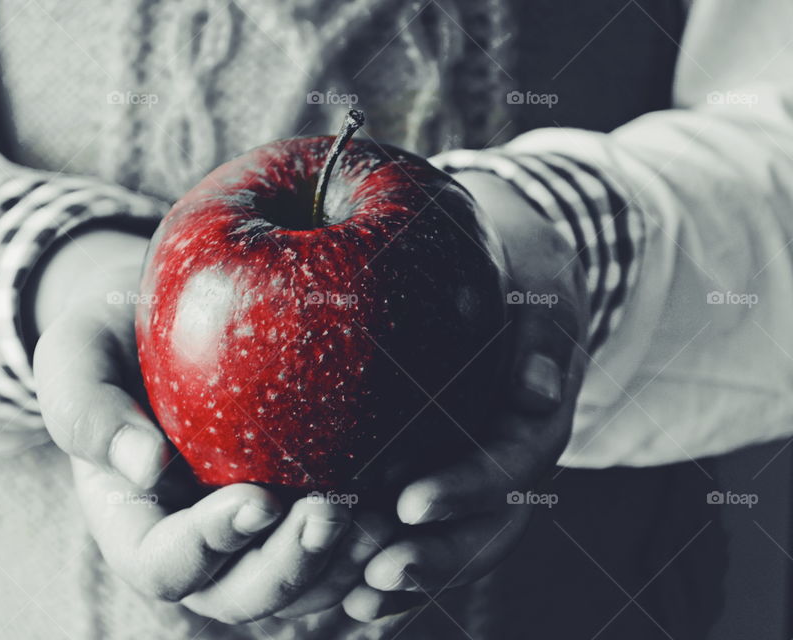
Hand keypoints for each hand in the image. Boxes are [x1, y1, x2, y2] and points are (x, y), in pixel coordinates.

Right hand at [29, 228, 374, 621]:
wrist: (161, 324)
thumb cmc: (111, 339)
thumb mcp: (75, 355)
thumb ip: (86, 408)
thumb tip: (143, 468)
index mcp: (135, 525)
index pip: (165, 564)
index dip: (209, 546)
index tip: (256, 499)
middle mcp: (195, 546)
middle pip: (240, 595)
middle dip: (289, 567)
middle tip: (333, 513)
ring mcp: (249, 537)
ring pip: (297, 589)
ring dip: (339, 567)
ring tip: (384, 518)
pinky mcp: (294, 511)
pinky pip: (333, 553)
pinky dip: (367, 545)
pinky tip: (404, 506)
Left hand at [341, 169, 589, 620]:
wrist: (510, 278)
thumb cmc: (515, 276)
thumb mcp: (538, 289)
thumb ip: (544, 334)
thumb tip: (541, 391)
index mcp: (537, 419)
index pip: (511, 464)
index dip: (467, 489)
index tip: (411, 504)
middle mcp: (509, 459)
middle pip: (487, 527)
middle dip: (435, 556)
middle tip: (375, 573)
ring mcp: (477, 474)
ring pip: (455, 539)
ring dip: (410, 573)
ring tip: (354, 594)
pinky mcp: (443, 475)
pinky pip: (425, 532)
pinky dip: (395, 562)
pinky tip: (347, 591)